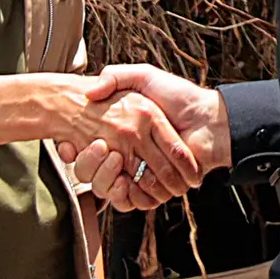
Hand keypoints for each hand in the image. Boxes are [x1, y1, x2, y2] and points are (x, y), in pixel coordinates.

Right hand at [66, 65, 225, 209]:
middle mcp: (130, 156)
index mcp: (124, 134)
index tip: (69, 145)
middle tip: (97, 148)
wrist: (210, 119)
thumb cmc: (180, 96)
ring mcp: (143, 173)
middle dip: (91, 165)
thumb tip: (88, 91)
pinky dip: (129, 194)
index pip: (89, 149)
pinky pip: (134, 201)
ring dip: (108, 180)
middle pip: (96, 173)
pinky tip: (127, 179)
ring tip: (114, 160)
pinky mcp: (156, 187)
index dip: (76, 151)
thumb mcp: (144, 77)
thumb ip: (116, 77)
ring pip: (112, 189)